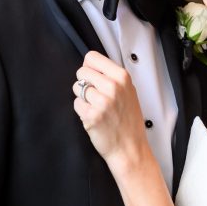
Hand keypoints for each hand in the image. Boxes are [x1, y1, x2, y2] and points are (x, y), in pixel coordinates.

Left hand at [73, 51, 146, 167]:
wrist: (130, 148)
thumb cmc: (128, 122)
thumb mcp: (129, 92)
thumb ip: (112, 77)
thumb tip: (91, 65)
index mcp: (122, 77)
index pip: (92, 57)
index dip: (89, 67)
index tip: (93, 76)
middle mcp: (112, 87)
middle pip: (81, 71)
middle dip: (84, 83)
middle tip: (95, 95)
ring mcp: (102, 101)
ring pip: (77, 87)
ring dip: (83, 98)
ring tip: (96, 107)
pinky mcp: (91, 115)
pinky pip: (76, 104)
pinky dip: (82, 111)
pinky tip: (94, 117)